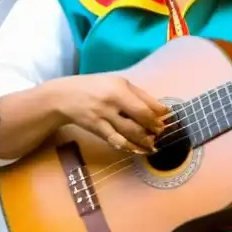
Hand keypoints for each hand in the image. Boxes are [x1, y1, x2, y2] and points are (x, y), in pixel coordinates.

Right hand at [46, 74, 170, 153]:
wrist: (64, 96)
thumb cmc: (94, 87)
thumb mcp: (116, 82)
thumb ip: (138, 94)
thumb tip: (160, 109)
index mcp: (120, 87)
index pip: (146, 103)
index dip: (160, 114)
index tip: (168, 119)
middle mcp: (112, 100)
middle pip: (141, 118)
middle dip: (155, 128)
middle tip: (161, 133)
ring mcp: (103, 116)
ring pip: (130, 133)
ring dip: (145, 141)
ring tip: (153, 145)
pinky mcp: (97, 129)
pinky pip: (116, 141)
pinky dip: (129, 147)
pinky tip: (136, 149)